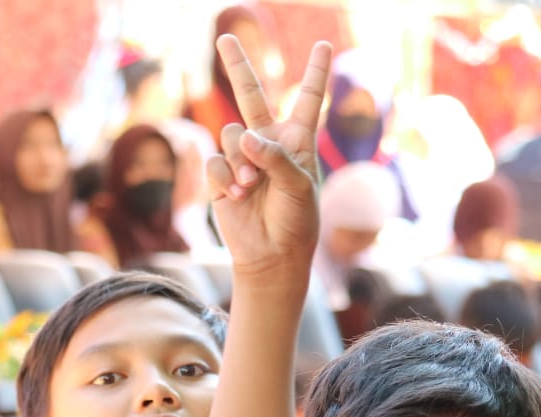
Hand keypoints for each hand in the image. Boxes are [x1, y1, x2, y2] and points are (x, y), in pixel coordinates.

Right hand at [206, 35, 330, 282]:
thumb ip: (275, 157)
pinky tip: (237, 194)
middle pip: (252, 96)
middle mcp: (269, 143)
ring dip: (240, 160)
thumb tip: (245, 136)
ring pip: (231, 134)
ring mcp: (243, 158)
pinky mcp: (221, 175)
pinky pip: (216, 160)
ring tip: (251, 186)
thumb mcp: (298, 188)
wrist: (272, 255)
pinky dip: (226, 177)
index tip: (324, 45)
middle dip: (238, 66)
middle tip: (223, 37)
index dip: (315, 73)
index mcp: (298, 141)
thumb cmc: (296, 222)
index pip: (307, 100)